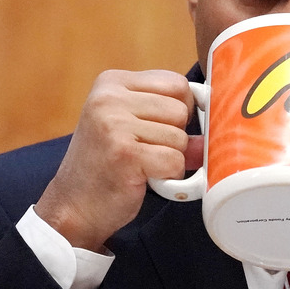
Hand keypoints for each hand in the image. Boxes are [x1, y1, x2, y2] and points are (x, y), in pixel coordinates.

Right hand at [36, 70, 197, 251]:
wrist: (73, 205)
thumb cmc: (105, 166)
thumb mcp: (129, 127)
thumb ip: (166, 117)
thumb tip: (216, 121)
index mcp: (111, 83)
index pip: (175, 82)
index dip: (181, 109)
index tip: (163, 129)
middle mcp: (109, 98)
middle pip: (180, 108)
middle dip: (174, 136)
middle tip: (148, 152)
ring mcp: (115, 124)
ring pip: (180, 137)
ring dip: (169, 158)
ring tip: (142, 166)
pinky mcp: (125, 153)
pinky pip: (174, 161)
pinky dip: (168, 176)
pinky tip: (144, 178)